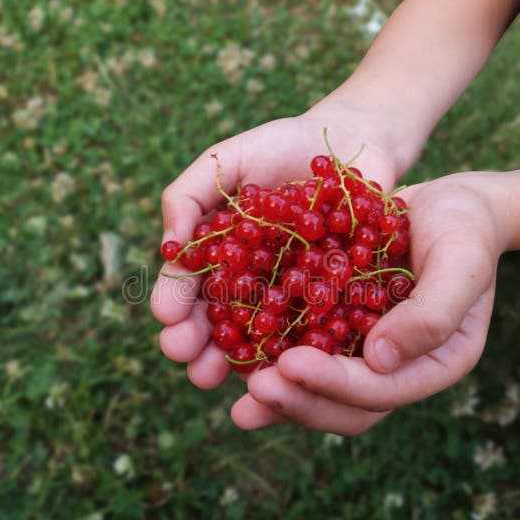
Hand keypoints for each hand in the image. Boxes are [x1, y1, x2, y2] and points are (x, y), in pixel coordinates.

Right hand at [151, 104, 421, 392]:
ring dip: (236, 359)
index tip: (167, 317)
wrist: (352, 142)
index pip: (188, 284)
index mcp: (217, 254)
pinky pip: (312, 330)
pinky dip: (296, 349)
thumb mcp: (226, 159)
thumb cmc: (281, 146)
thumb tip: (169, 245)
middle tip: (188, 360)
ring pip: (259, 336)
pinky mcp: (331, 301)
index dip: (174, 302)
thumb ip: (189, 195)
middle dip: (198, 343)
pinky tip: (281, 366)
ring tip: (217, 377)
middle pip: (217, 320)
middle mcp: (249, 283)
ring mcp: (289, 296)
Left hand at [231, 173, 505, 434]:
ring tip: (240, 401)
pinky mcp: (340, 332)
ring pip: (323, 394)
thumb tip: (380, 361)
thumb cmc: (464, 228)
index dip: (336, 384)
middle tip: (256, 389)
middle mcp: (399, 369)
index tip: (291, 365)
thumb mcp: (460, 261)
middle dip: (301, 402)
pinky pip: (306, 358)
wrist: (448, 205)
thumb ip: (432, 313)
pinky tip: (238, 363)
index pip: (384, 392)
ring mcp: (367, 354)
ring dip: (283, 399)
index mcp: (435, 364)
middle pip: (348, 407)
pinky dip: (274, 366)